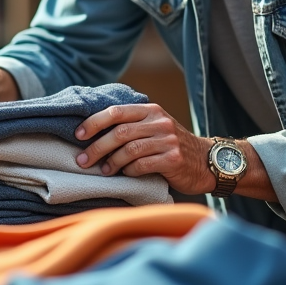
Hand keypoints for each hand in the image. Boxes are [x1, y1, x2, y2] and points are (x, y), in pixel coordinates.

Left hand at [73, 103, 215, 194]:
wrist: (207, 161)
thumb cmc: (172, 145)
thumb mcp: (154, 127)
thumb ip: (132, 126)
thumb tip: (93, 133)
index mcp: (150, 110)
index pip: (116, 112)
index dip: (94, 123)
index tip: (78, 135)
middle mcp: (159, 122)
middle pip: (119, 132)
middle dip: (97, 147)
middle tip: (83, 160)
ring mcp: (168, 140)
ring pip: (129, 150)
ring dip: (111, 162)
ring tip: (104, 170)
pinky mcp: (173, 158)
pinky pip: (142, 165)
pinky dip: (130, 171)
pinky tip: (126, 174)